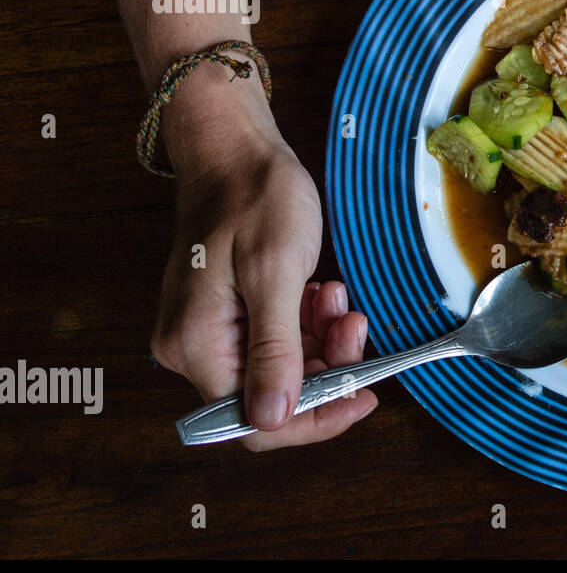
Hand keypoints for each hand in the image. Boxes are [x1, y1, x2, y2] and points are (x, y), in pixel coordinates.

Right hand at [149, 73, 377, 448]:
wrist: (235, 149)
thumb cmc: (254, 198)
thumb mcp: (274, 273)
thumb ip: (275, 351)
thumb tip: (271, 420)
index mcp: (197, 347)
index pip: (256, 423)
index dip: (315, 420)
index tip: (366, 396)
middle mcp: (195, 348)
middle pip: (273, 396)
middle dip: (327, 367)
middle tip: (356, 322)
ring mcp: (211, 331)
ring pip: (284, 367)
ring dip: (323, 340)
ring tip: (337, 295)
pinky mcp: (229, 314)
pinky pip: (277, 339)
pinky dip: (309, 322)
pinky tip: (323, 289)